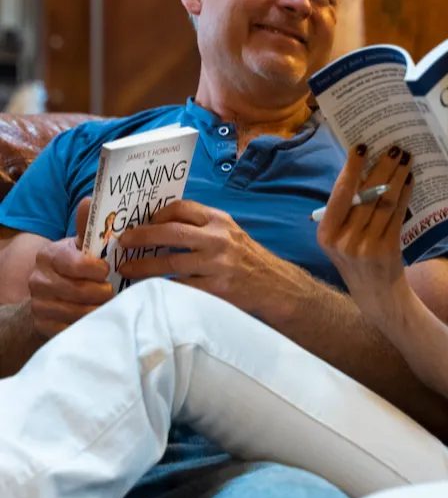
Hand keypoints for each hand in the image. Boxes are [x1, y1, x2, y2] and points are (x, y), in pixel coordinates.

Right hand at [28, 198, 112, 337]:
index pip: (73, 263)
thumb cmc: (75, 264)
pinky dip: (87, 325)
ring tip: (110, 305)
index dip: (95, 268)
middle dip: (101, 292)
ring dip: (98, 310)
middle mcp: (38, 280)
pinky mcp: (43, 325)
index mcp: (49, 255)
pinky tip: (98, 318)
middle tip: (113, 291)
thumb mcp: (82, 245)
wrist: (52, 290)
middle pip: (76, 291)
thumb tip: (89, 201)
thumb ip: (88, 227)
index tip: (108, 270)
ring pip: (75, 312)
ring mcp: (39, 304)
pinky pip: (69, 329)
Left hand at [118, 200, 284, 314]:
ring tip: (126, 270)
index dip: (157, 214)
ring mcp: (216, 265)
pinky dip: (161, 286)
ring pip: (169, 262)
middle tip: (122, 243)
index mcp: (219, 220)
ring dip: (142, 266)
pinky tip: (148, 288)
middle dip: (141, 236)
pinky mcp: (215, 289)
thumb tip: (159, 226)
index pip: (182, 208)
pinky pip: (179, 286)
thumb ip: (202, 227)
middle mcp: (218, 239)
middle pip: (170, 232)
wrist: (274, 286)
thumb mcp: (229, 233)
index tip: (142, 224)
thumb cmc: (245, 259)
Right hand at [316, 145, 414, 327]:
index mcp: (326, 234)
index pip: (340, 194)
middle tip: (395, 148)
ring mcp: (365, 246)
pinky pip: (397, 214)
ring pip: (384, 201)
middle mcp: (343, 241)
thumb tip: (363, 169)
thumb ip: (346, 212)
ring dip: (397, 176)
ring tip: (406, 159)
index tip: (362, 146)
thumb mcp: (340, 240)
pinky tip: (410, 181)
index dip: (351, 168)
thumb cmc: (357, 261)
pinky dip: (405, 194)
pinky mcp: (387, 250)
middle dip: (382, 166)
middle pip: (366, 194)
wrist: (377, 297)